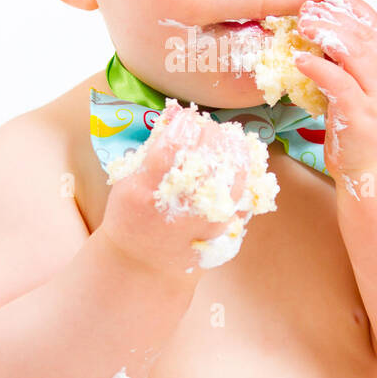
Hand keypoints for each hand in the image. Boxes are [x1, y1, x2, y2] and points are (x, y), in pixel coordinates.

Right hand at [99, 110, 254, 278]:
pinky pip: (244, 202)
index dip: (188, 124)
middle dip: (214, 135)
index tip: (190, 119)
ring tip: (230, 141)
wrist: (142, 266)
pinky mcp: (220, 236)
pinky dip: (248, 180)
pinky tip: (243, 164)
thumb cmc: (132, 216)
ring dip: (236, 153)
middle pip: (207, 160)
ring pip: (232, 181)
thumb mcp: (129, 180)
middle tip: (211, 128)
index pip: (173, 146)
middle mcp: (173, 209)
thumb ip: (154, 146)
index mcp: (143, 190)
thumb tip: (176, 111)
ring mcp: (201, 225)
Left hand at [293, 0, 376, 185]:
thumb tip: (328, 36)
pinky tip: (300, 58)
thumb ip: (360, 68)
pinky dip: (318, 67)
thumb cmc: (370, 134)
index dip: (354, 8)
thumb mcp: (372, 94)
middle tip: (308, 8)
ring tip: (303, 24)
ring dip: (326, 34)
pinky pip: (338, 83)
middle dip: (335, 17)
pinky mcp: (360, 117)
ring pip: (355, 53)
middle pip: (365, 36)